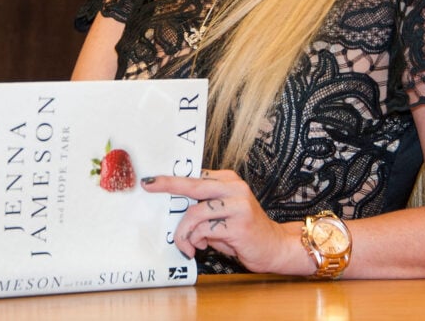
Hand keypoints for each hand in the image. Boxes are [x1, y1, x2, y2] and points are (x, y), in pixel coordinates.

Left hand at [142, 169, 295, 273]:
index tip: (153, 181)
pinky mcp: (239, 225)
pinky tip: (200, 248)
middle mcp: (234, 188)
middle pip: (193, 185)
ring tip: (186, 246)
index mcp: (229, 180)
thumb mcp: (223, 213)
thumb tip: (175, 210)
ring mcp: (238, 205)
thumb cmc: (244, 231)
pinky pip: (204, 230)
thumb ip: (203, 207)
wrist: (275, 247)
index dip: (173, 179)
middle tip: (150, 186)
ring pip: (195, 212)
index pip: (196, 176)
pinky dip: (196, 240)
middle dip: (168, 185)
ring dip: (184, 233)